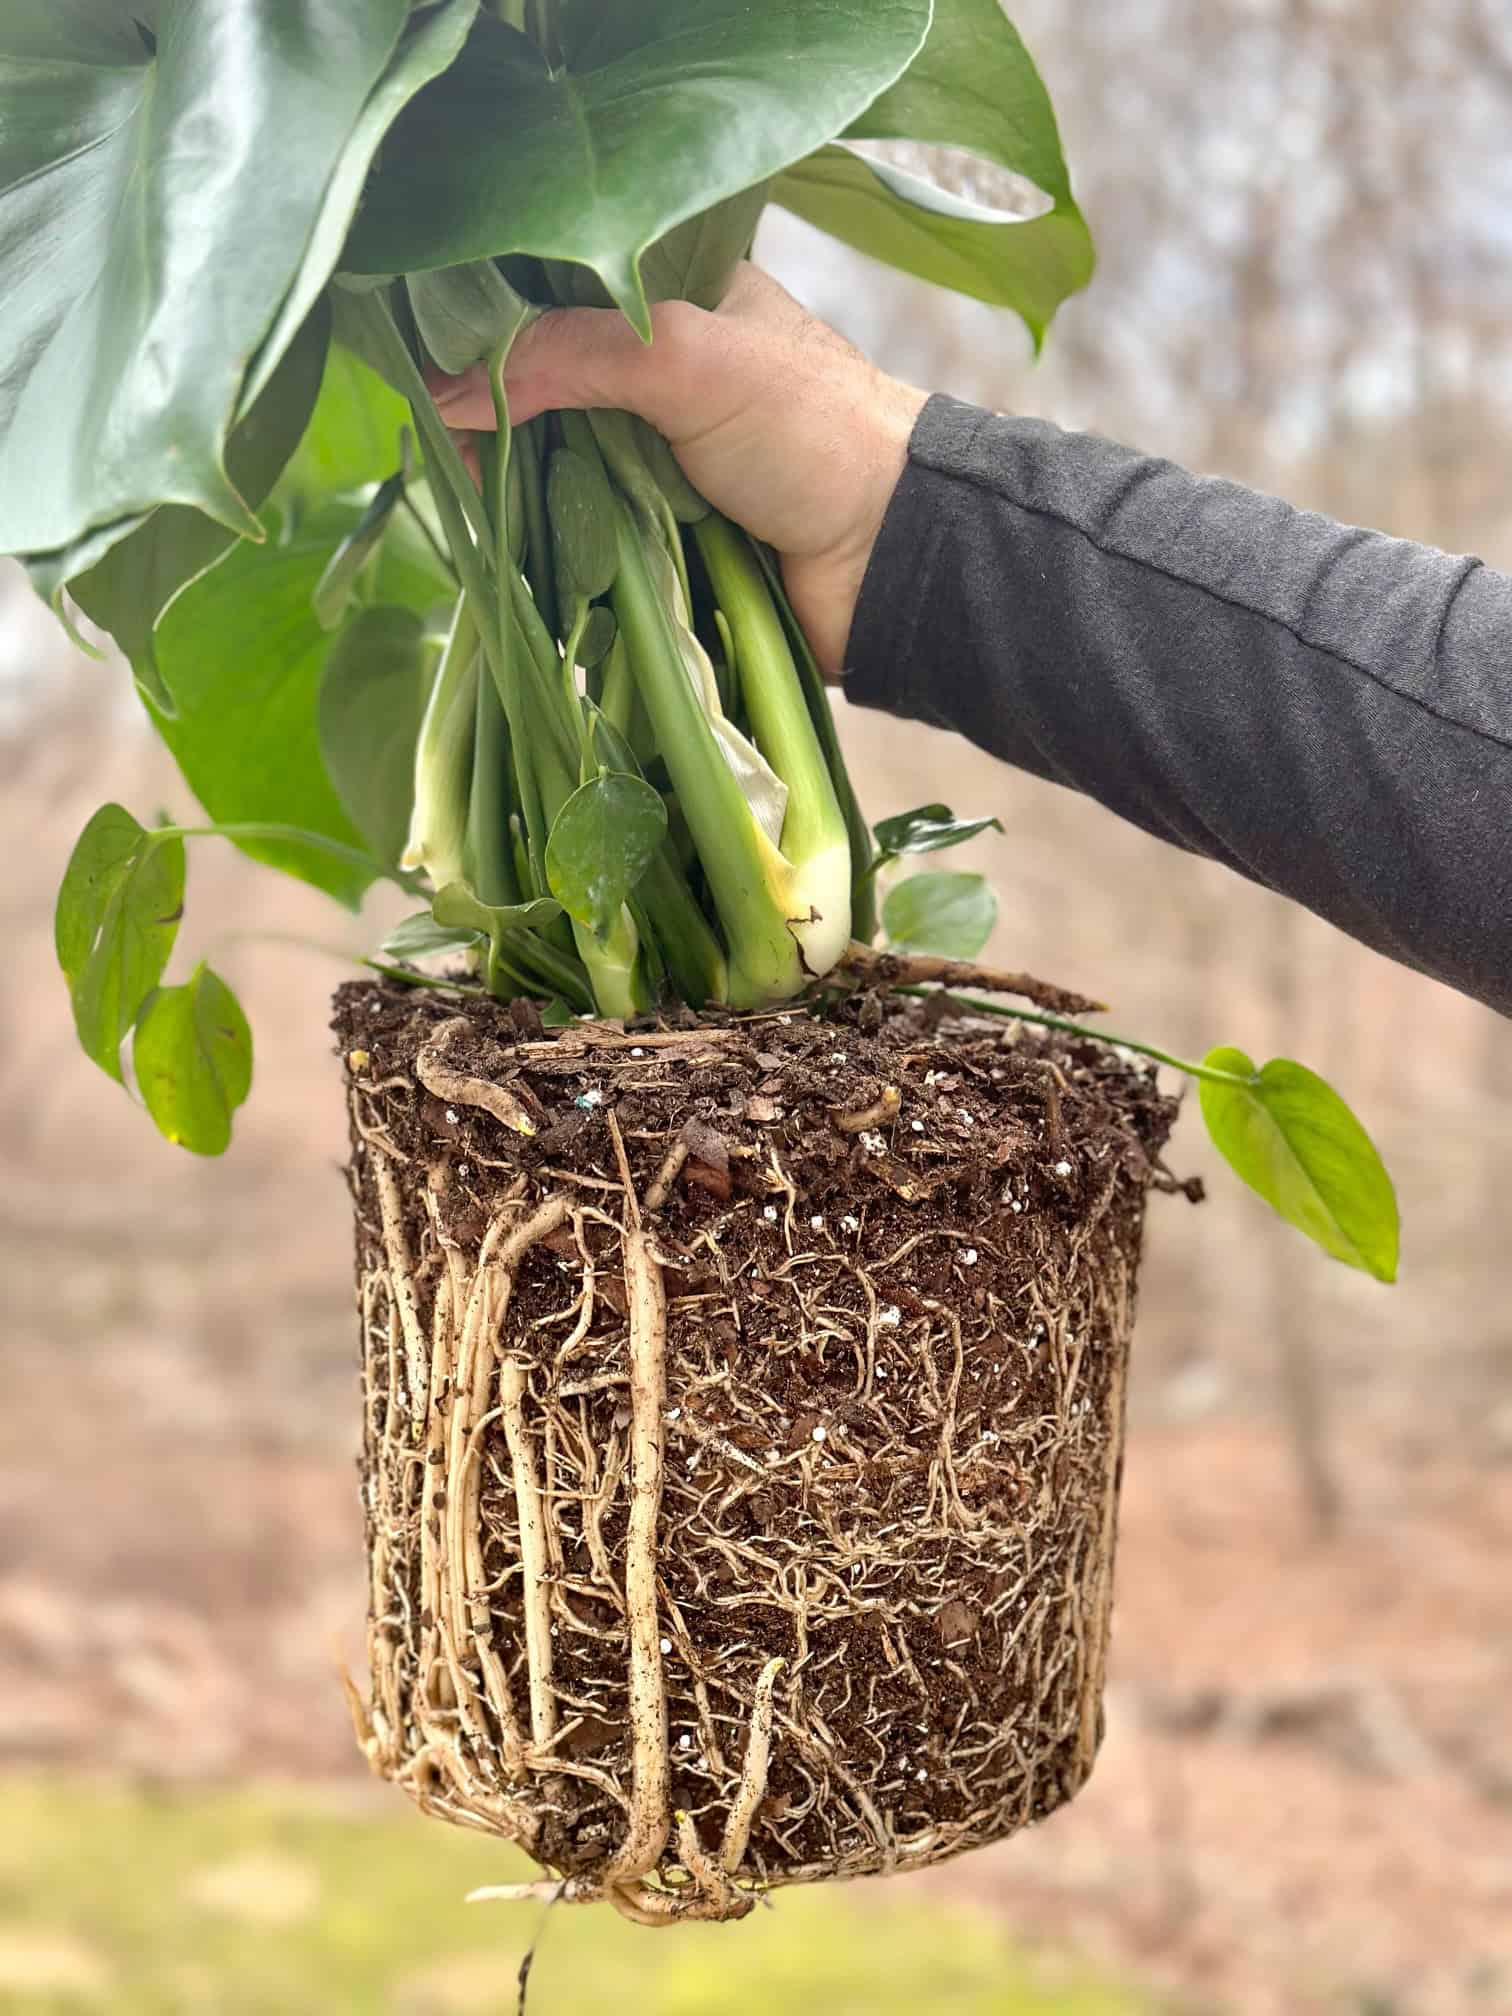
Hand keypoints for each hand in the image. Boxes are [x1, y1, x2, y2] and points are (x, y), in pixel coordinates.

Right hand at [430, 263, 926, 674]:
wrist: (892, 557)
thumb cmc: (812, 433)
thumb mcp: (685, 358)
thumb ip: (567, 356)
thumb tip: (441, 388)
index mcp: (675, 298)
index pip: (554, 291)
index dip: (489, 323)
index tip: (430, 359)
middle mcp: (663, 374)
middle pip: (543, 386)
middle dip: (491, 418)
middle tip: (446, 448)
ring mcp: (661, 459)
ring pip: (556, 465)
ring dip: (514, 488)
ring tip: (470, 503)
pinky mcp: (664, 536)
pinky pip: (584, 534)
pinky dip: (549, 543)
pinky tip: (505, 548)